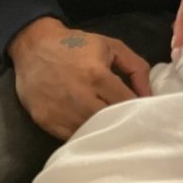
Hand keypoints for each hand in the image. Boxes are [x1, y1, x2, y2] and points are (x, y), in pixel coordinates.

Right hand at [8, 17, 150, 139]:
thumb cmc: (77, 45)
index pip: (127, 102)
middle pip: (111, 120)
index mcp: (97, 75)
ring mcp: (60, 112)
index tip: (144, 110)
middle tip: (131, 122)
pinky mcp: (46, 122)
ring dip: (104, 131)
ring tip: (112, 126)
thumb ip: (136, 68)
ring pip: (92, 133)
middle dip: (123, 121)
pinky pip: (72, 137)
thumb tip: (149, 95)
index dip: (138, 107)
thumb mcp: (112, 47)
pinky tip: (91, 128)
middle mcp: (79, 96)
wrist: (34, 47)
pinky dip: (84, 135)